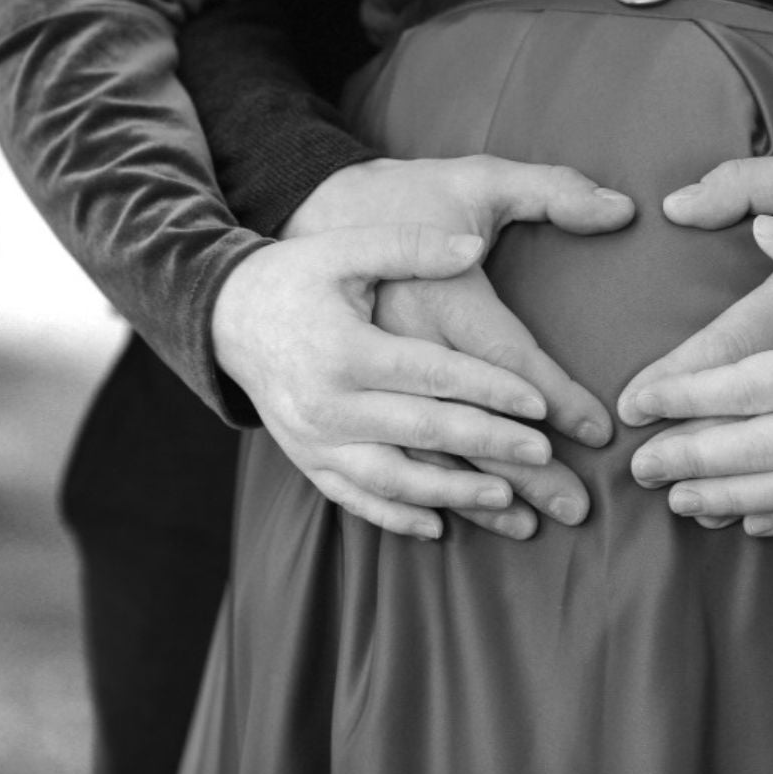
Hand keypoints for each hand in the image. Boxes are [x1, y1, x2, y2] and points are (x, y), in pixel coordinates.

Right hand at [275, 155, 634, 537]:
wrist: (225, 313)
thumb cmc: (298, 274)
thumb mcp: (348, 247)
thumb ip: (410, 245)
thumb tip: (471, 246)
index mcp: (347, 347)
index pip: (434, 374)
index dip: (491, 389)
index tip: (544, 406)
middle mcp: (329, 402)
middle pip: (424, 431)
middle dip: (490, 448)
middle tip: (547, 460)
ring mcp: (315, 439)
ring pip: (393, 480)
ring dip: (454, 495)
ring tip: (510, 502)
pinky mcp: (306, 459)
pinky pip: (355, 499)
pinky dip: (397, 518)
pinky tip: (440, 528)